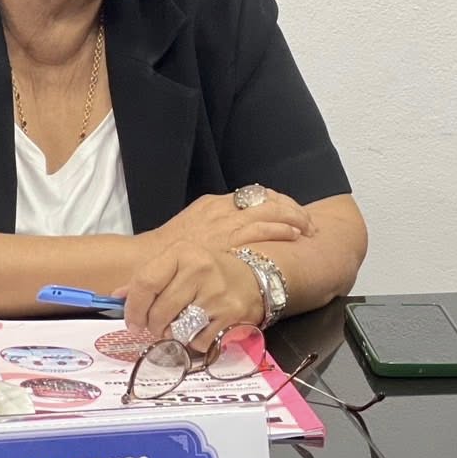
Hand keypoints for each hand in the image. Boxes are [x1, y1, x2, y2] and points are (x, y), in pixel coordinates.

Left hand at [121, 242, 263, 347]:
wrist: (254, 279)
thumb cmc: (209, 273)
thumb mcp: (178, 265)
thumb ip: (147, 279)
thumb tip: (116, 297)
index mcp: (182, 253)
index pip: (145, 283)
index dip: (133, 308)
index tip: (133, 322)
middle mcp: (200, 269)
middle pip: (159, 311)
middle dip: (154, 326)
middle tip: (158, 326)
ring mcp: (217, 292)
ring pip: (177, 328)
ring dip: (174, 333)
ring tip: (182, 324)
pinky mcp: (230, 314)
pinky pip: (197, 340)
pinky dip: (195, 341)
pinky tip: (202, 328)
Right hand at [150, 189, 316, 256]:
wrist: (148, 262)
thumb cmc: (167, 253)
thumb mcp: (192, 231)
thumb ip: (213, 229)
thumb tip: (232, 235)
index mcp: (214, 204)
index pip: (256, 195)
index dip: (278, 203)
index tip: (291, 212)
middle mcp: (223, 209)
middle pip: (269, 200)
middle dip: (292, 210)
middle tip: (308, 222)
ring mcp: (227, 223)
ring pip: (271, 212)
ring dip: (294, 219)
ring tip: (309, 228)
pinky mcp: (229, 240)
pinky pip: (263, 230)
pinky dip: (282, 231)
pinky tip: (295, 235)